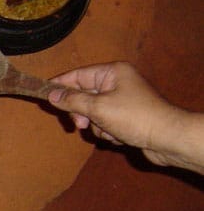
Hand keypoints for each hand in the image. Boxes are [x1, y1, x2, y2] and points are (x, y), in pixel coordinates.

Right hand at [49, 62, 203, 172]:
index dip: (60, 85)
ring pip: (92, 111)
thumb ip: (72, 101)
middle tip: (80, 124)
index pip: (77, 75)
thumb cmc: (134, 117)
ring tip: (108, 131)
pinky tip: (118, 135)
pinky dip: (107, 130)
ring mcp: (122, 100)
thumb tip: (51, 95)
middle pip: (83, 95)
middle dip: (81, 112)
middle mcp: (117, 82)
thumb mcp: (98, 108)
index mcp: (112, 72)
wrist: (166, 138)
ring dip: (95, 124)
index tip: (43, 94)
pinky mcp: (126, 116)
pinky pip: (104, 122)